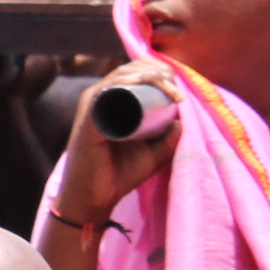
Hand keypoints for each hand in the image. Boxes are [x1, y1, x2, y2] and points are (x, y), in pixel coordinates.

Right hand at [52, 58, 184, 227]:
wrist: (96, 200)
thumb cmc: (120, 175)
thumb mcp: (153, 154)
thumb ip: (168, 139)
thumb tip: (182, 118)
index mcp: (111, 101)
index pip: (135, 72)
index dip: (158, 71)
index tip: (179, 88)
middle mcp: (98, 97)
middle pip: (130, 69)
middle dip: (158, 72)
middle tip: (177, 92)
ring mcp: (91, 106)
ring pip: (122, 76)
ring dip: (150, 77)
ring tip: (171, 92)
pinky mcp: (87, 119)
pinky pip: (105, 93)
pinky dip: (125, 83)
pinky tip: (142, 83)